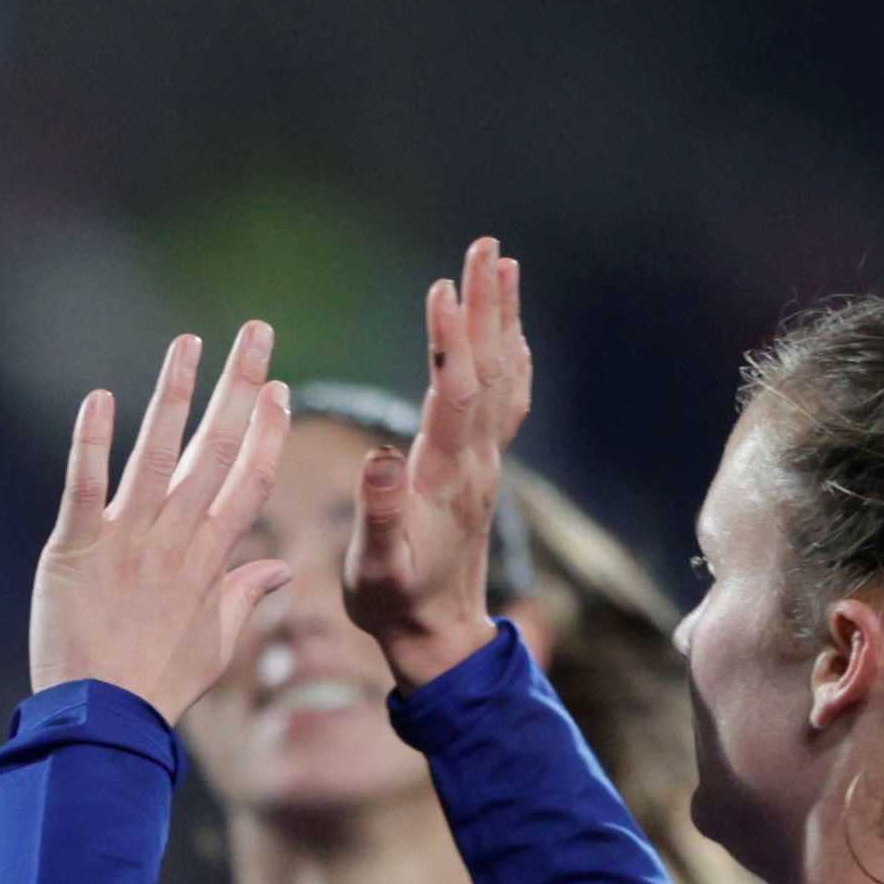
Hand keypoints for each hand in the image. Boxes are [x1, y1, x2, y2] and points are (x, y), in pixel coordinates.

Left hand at [26, 320, 294, 720]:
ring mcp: (125, 540)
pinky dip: (91, 442)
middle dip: (239, 388)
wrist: (100, 720)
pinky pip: (84, 485)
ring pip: (157, 454)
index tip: (281, 389)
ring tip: (189, 343)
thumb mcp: (215, 645)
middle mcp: (174, 540)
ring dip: (174, 395)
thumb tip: (280, 571)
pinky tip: (100, 398)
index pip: (250, 481)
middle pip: (216, 452)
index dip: (268, 432)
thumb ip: (244, 597)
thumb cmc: (157, 685)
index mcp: (210, 560)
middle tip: (256, 333)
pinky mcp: (74, 548)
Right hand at [346, 237, 531, 688]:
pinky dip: (509, 356)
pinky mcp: (483, 468)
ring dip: (502, 319)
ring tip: (502, 265)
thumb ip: (380, 516)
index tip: (443, 288)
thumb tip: (380, 460)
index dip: (449, 341)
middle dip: (485, 306)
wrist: (437, 636)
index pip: (453, 395)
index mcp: (446, 477)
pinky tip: (509, 334)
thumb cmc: (394, 604)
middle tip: (486, 247)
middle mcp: (477, 461)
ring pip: (503, 377)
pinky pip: (505, 399)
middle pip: (488, 370)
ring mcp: (486, 463)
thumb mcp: (375, 569)